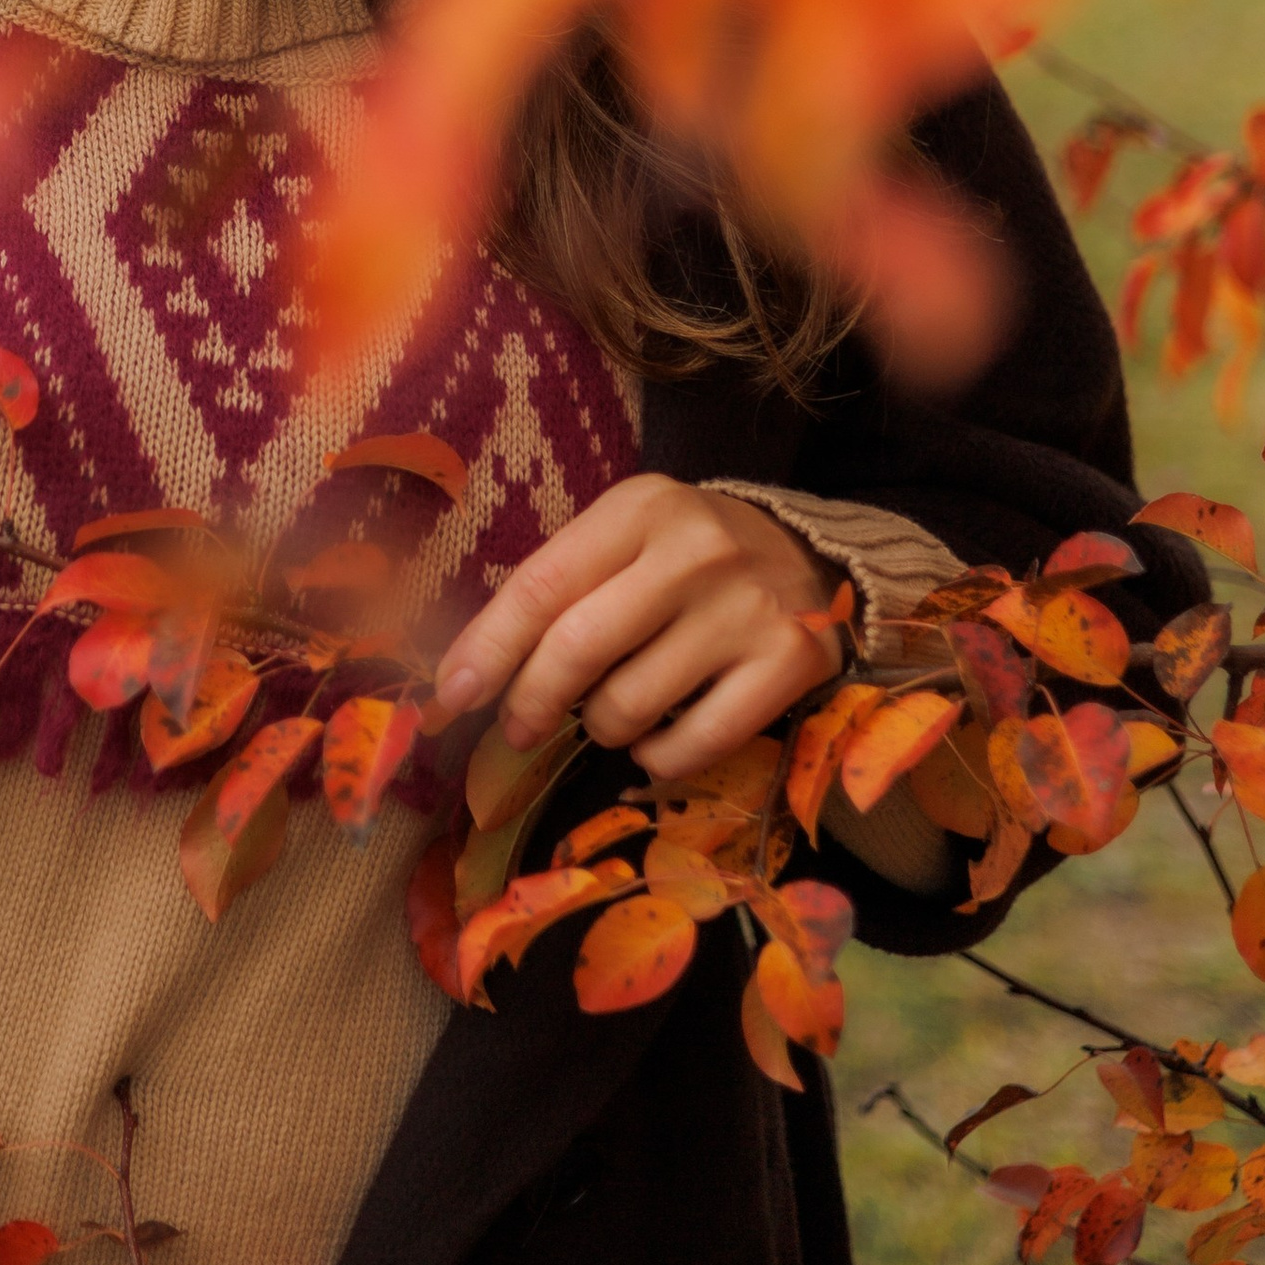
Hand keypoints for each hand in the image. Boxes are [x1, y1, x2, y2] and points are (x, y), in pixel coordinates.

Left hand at [432, 478, 843, 783]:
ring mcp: (746, 610)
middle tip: (518, 727)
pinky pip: (693, 744)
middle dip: (532, 702)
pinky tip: (657, 736)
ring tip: (612, 711)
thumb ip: (560, 588)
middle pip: (579, 649)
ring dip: (600, 727)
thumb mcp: (627, 539)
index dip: (489, 647)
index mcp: (641, 508)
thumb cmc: (689, 556)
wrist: (813, 556)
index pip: (543, 584)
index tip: (451, 693)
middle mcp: (695, 552)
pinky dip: (657, 756)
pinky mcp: (788, 665)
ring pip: (630, 705)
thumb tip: (472, 673)